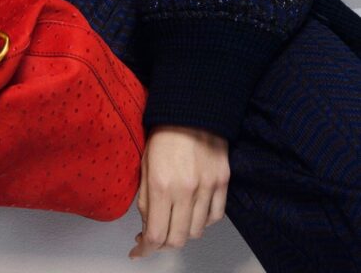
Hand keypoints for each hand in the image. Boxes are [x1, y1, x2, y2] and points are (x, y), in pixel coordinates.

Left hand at [129, 125, 229, 260]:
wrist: (192, 108)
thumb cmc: (164, 133)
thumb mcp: (144, 164)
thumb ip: (146, 199)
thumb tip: (147, 228)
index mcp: (162, 185)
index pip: (156, 235)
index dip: (145, 250)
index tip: (138, 251)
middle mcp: (186, 191)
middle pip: (178, 239)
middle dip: (163, 243)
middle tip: (155, 236)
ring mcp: (208, 188)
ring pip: (197, 231)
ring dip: (183, 232)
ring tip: (174, 220)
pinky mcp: (222, 183)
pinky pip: (215, 217)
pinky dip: (203, 221)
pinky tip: (193, 212)